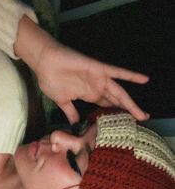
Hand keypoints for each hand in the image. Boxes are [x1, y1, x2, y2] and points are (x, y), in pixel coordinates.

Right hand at [15, 15, 149, 123]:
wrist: (44, 63)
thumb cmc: (51, 80)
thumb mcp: (62, 101)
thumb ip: (70, 112)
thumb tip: (74, 125)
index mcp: (88, 95)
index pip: (106, 106)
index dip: (116, 114)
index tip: (125, 124)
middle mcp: (96, 88)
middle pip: (117, 101)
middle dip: (129, 111)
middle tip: (142, 119)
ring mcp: (99, 79)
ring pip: (119, 93)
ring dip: (131, 104)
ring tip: (143, 114)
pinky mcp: (99, 69)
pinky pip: (118, 72)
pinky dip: (130, 76)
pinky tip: (144, 80)